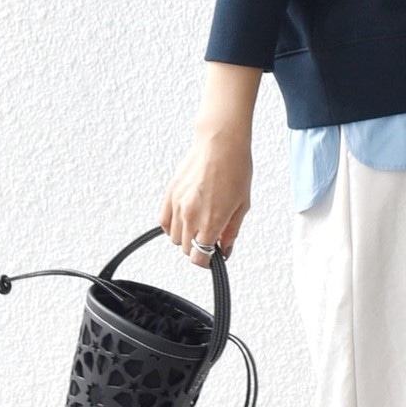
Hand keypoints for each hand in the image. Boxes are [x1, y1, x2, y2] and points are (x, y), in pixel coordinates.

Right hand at [158, 128, 252, 267]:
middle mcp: (190, 215)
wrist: (220, 144)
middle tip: (210, 239)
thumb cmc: (235, 169)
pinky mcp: (169, 194)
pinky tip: (183, 221)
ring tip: (199, 227)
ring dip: (186, 238)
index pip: (200, 257)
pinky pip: (163, 221)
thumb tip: (225, 249)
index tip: (212, 258)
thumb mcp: (242, 206)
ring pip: (173, 238)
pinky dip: (171, 227)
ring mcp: (177, 205)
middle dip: (199, 248)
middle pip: (186, 249)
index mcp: (211, 221)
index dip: (207, 262)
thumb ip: (231, 232)